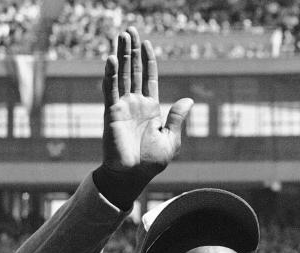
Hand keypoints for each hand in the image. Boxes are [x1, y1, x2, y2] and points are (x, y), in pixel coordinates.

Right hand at [97, 27, 192, 206]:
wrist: (133, 176)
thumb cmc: (150, 162)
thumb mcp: (171, 139)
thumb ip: (177, 118)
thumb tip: (188, 99)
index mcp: (150, 108)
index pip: (148, 78)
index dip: (148, 60)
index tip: (147, 43)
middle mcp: (134, 103)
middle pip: (133, 70)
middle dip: (132, 50)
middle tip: (129, 29)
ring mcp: (121, 106)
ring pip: (121, 74)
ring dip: (121, 55)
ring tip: (121, 35)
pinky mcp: (111, 113)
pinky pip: (110, 90)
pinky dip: (111, 74)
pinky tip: (112, 58)